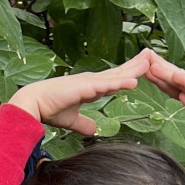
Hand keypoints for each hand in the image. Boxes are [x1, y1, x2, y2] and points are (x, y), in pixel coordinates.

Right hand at [8, 52, 149, 134]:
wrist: (33, 105)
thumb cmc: (48, 109)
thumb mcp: (72, 119)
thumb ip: (84, 123)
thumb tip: (94, 130)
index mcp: (89, 87)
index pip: (113, 79)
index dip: (128, 74)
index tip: (141, 68)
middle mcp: (91, 81)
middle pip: (119, 73)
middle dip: (136, 65)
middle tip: (151, 54)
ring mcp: (88, 82)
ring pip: (116, 76)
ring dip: (133, 69)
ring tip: (149, 61)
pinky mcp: (84, 87)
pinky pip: (106, 85)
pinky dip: (120, 83)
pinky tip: (134, 82)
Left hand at [143, 52, 184, 141]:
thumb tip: (181, 96)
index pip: (174, 84)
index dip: (159, 77)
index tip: (144, 68)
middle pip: (176, 75)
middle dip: (158, 66)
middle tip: (142, 55)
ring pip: (183, 77)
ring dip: (166, 70)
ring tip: (150, 62)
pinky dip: (184, 80)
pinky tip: (172, 74)